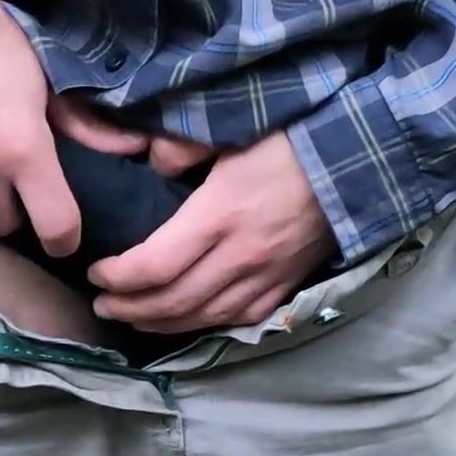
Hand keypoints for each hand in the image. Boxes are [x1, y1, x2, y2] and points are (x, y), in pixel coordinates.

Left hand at [88, 131, 336, 332]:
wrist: (358, 162)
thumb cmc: (292, 138)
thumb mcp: (232, 129)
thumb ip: (184, 145)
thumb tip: (150, 163)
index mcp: (221, 214)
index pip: (155, 265)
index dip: (117, 277)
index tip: (96, 270)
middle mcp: (240, 256)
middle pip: (172, 302)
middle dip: (128, 308)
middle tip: (102, 304)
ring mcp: (265, 277)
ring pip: (202, 318)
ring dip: (159, 324)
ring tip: (132, 317)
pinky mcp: (285, 285)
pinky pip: (237, 320)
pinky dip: (203, 325)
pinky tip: (184, 320)